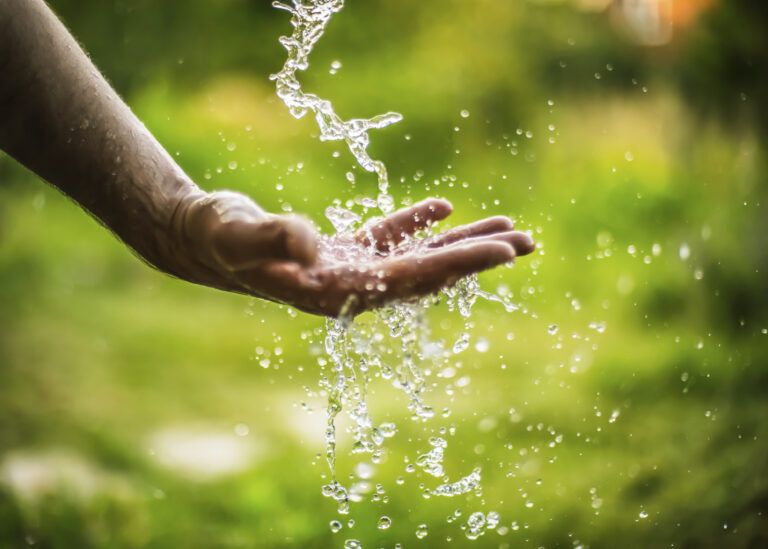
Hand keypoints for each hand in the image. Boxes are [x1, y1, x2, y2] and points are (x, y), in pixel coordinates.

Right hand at [171, 191, 534, 316]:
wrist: (198, 239)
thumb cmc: (217, 238)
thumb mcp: (240, 233)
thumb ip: (274, 236)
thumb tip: (312, 242)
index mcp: (335, 291)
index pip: (410, 278)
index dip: (458, 263)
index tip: (504, 252)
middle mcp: (351, 288)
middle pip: (427, 273)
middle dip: (476, 258)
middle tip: (528, 243)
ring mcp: (349, 271)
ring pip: (415, 256)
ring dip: (459, 243)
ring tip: (506, 230)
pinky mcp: (341, 252)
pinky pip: (388, 238)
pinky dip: (416, 223)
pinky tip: (443, 209)